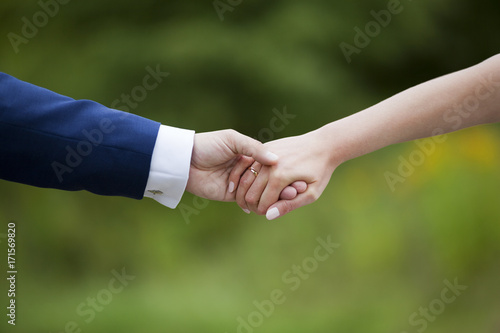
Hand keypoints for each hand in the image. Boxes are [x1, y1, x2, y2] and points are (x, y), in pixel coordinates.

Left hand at [185, 129, 302, 201]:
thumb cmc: (208, 145)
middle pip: (267, 180)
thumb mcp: (233, 140)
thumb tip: (276, 160)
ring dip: (272, 196)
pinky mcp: (229, 195)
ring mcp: (238, 183)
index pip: (270, 164)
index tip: (298, 175)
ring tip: (288, 200)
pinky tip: (270, 208)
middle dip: (282, 186)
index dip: (283, 171)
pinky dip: (256, 205)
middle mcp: (245, 169)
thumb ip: (254, 148)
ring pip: (259, 192)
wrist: (185, 159)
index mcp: (247, 154)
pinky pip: (245, 202)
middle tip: (298, 190)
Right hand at [234, 129, 340, 218]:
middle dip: (252, 205)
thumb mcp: (312, 193)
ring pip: (244, 180)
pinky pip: (248, 166)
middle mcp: (269, 165)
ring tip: (256, 198)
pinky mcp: (264, 147)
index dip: (263, 212)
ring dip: (247, 192)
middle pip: (249, 194)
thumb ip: (289, 205)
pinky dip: (247, 178)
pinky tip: (253, 184)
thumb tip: (268, 216)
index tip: (269, 213)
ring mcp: (265, 154)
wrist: (324, 144)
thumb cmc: (320, 171)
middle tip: (260, 208)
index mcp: (280, 177)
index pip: (261, 204)